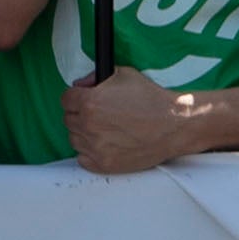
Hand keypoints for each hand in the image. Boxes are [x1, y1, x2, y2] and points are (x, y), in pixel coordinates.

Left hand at [67, 66, 202, 178]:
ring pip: (74, 140)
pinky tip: (104, 144)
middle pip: (68, 120)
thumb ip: (95, 77)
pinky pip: (82, 159)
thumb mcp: (124, 75)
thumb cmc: (151, 99)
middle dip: (80, 115)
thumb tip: (81, 85)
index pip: (66, 100)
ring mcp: (95, 147)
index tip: (83, 100)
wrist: (173, 125)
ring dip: (84, 134)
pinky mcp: (103, 164)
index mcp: (90, 102)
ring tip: (104, 129)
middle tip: (98, 114)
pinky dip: (90, 152)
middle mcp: (88, 125)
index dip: (75, 98)